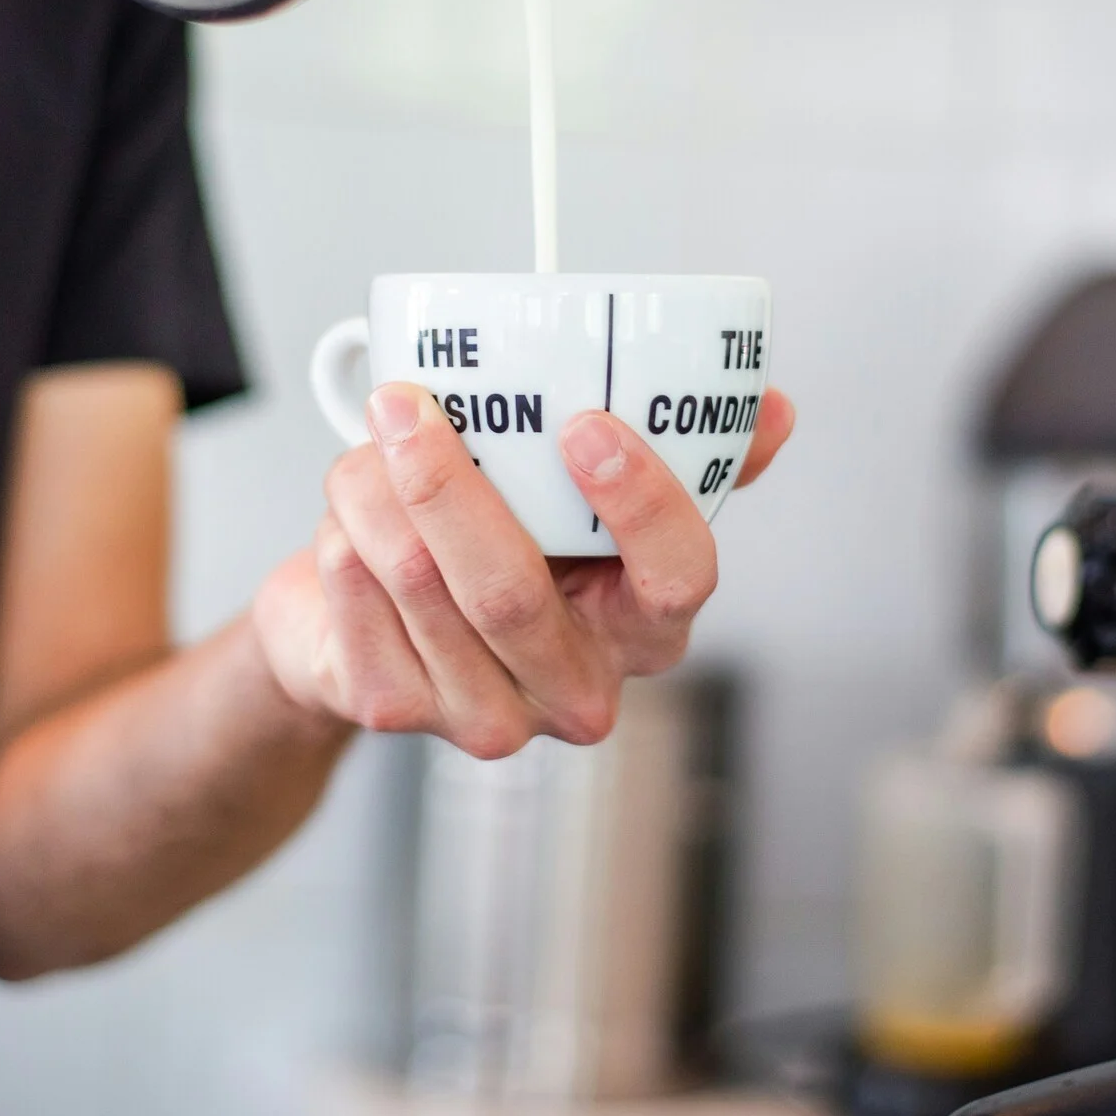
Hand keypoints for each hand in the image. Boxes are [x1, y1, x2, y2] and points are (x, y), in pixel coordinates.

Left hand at [253, 384, 796, 756]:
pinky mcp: (395, 709)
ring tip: (374, 435)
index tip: (586, 424)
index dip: (639, 503)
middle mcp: (573, 687)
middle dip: (450, 482)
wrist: (378, 622)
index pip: (677, 579)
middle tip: (410, 402)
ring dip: (378, 490)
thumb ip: (684, 459)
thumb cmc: (503, 549)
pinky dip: (344, 530)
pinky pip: (358, 595)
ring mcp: (484, 712)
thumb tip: (770, 410)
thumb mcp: (589, 503)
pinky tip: (351, 512)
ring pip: (419, 582)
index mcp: (643, 629)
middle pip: (511, 589)